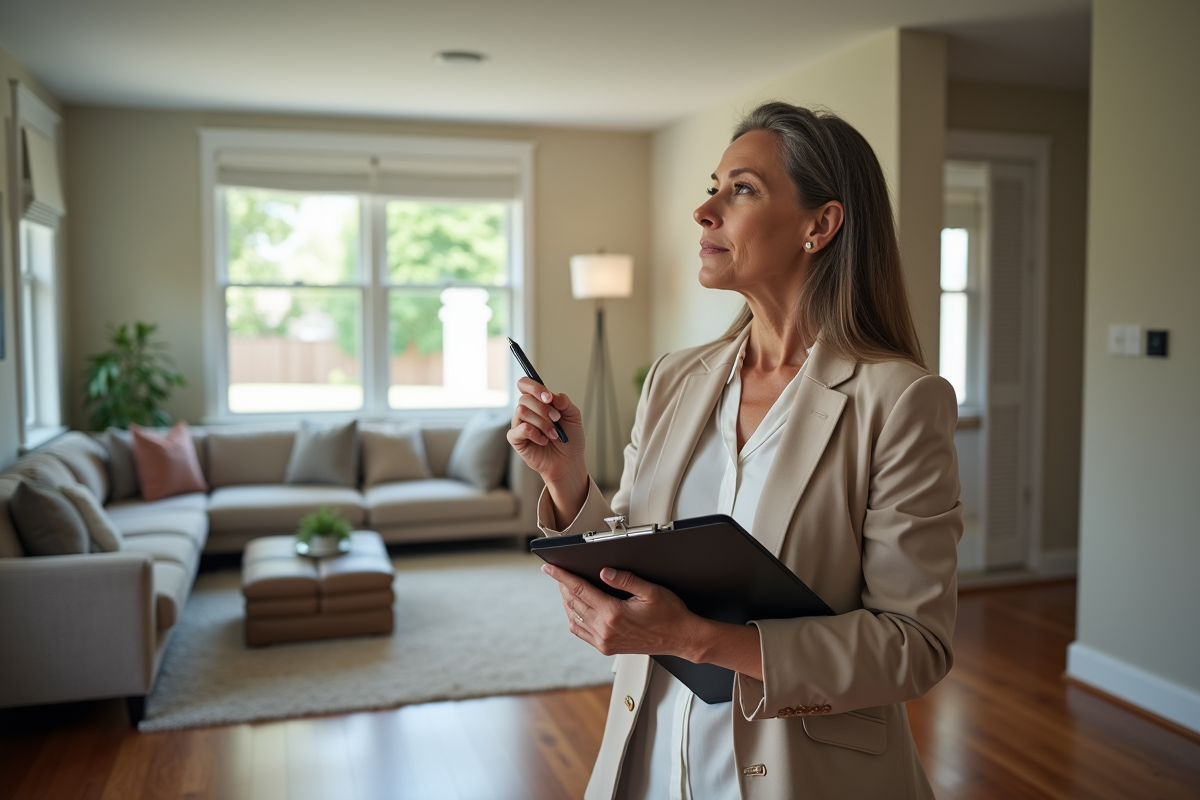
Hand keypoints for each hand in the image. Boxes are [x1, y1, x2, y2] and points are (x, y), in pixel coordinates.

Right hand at [507, 376, 588, 521]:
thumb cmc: (570, 438)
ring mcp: (519, 425)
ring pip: (522, 411)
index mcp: (537, 402)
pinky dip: (536, 434)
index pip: (524, 384)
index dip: (534, 387)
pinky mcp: (516, 439)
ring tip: (554, 434)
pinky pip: (521, 429)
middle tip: (557, 420)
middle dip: (544, 409)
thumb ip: (564, 402)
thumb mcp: (573, 416)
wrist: (569, 461)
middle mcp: (526, 411)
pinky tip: (544, 441)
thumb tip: (552, 395)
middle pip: (524, 398)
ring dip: (542, 422)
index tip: (548, 398)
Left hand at [541, 563, 706, 660]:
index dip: (562, 577)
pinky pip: (581, 632)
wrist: (681, 638)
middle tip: (557, 573)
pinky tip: (576, 608)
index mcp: (614, 614)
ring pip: (574, 618)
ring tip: (566, 587)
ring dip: (567, 602)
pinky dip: (574, 617)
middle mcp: (605, 630)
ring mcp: (604, 641)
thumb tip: (603, 572)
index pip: (579, 590)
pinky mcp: (607, 647)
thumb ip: (625, 579)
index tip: (549, 568)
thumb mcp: (650, 591)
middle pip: (574, 603)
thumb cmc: (670, 615)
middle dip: (562, 586)